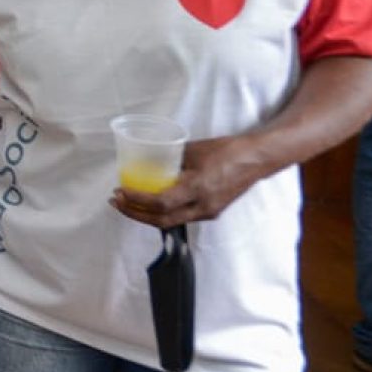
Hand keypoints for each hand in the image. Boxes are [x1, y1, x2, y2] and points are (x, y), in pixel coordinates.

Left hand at [111, 134, 266, 228]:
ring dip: (146, 216)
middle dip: (135, 214)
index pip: (161, 204)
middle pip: (162, 220)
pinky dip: (162, 213)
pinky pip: (181, 217)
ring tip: (127, 204)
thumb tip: (147, 162)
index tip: (119, 192)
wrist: (256, 159)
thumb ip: (170, 159)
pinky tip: (149, 204)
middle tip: (116, 202)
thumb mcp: (192, 150)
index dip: (136, 201)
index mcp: (198, 189)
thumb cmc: (224, 150)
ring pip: (171, 221)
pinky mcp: (212, 211)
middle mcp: (203, 206)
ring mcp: (209, 212)